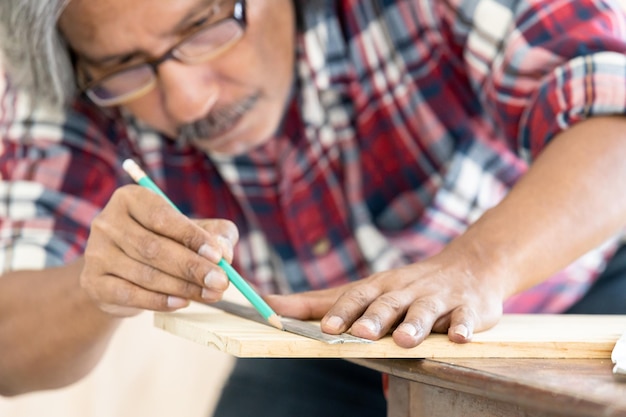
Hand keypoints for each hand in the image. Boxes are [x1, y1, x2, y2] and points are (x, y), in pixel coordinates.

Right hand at [80, 184, 237, 316]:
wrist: (121, 271)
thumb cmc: (166, 242)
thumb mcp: (193, 230)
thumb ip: (216, 234)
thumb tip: (225, 253)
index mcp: (131, 199)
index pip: (162, 216)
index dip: (192, 236)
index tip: (218, 255)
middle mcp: (107, 222)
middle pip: (153, 248)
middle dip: (192, 267)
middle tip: (220, 282)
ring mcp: (96, 253)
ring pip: (145, 274)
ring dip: (183, 287)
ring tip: (210, 294)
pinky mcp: (93, 282)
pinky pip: (131, 294)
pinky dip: (159, 301)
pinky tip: (182, 302)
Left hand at [267, 250, 504, 347]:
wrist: (468, 265)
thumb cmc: (405, 285)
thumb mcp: (363, 289)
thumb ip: (318, 302)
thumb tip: (271, 307)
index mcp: (380, 287)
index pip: (357, 297)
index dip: (342, 311)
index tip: (326, 327)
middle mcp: (406, 291)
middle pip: (387, 304)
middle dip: (373, 318)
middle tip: (359, 333)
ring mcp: (438, 299)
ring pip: (425, 311)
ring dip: (414, 325)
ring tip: (404, 339)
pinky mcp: (469, 308)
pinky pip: (467, 319)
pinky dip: (464, 327)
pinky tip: (459, 337)